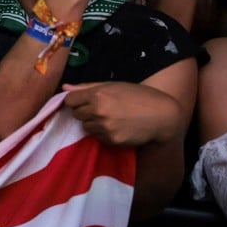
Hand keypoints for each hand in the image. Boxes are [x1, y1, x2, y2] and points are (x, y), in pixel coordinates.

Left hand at [63, 82, 180, 145]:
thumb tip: (64, 87)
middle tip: (102, 108)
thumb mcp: (113, 86)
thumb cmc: (138, 96)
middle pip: (76, 114)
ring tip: (111, 118)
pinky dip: (103, 133)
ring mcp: (104, 127)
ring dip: (93, 123)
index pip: (70, 100)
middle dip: (85, 111)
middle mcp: (98, 111)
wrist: (162, 115)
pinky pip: (97, 137)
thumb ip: (87, 87)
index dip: (76, 100)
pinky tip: (117, 127)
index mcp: (97, 94)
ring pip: (85, 127)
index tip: (84, 101)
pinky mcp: (111, 140)